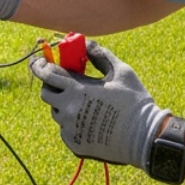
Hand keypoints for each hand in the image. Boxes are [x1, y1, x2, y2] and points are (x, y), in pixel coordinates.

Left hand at [29, 42, 169, 170]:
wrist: (144, 136)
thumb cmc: (134, 101)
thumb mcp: (120, 71)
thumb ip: (100, 55)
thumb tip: (86, 42)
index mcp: (77, 89)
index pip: (47, 74)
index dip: (40, 66)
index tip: (40, 62)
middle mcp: (68, 109)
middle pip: (46, 93)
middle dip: (52, 85)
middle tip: (64, 82)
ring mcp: (70, 128)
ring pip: (56, 111)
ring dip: (64, 104)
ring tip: (85, 103)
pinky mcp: (74, 143)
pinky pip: (65, 129)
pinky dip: (72, 122)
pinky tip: (90, 120)